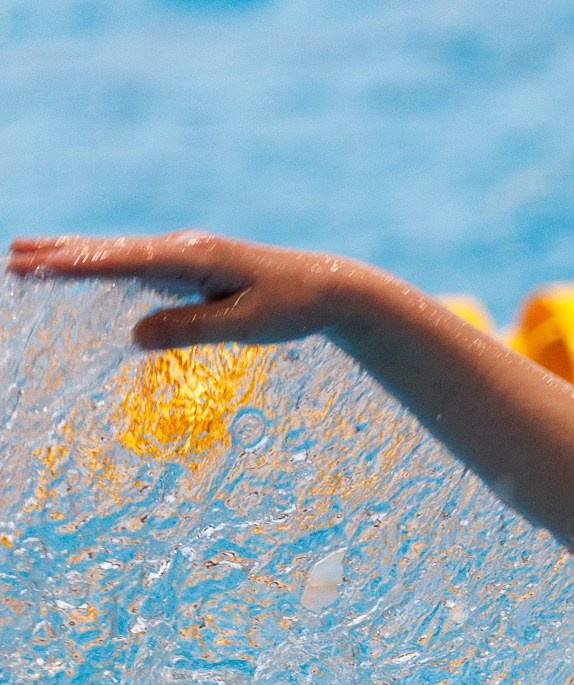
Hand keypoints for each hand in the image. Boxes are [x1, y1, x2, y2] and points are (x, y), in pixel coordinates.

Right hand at [7, 231, 368, 350]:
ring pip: (118, 255)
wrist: (330, 288)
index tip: (37, 267)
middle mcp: (185, 249)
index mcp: (195, 257)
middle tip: (11, 260)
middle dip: (60, 256)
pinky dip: (101, 264)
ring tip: (26, 256)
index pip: (125, 262)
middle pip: (111, 252)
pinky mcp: (192, 267)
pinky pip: (136, 265)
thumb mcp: (246, 326)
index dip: (79, 266)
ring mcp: (186, 256)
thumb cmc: (294, 308)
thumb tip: (134, 336)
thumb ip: (190, 330)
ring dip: (72, 256)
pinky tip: (81, 267)